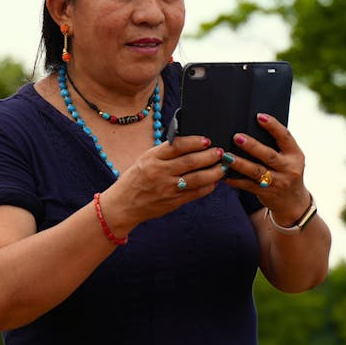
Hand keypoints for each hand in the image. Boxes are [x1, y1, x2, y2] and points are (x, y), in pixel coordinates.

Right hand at [101, 135, 225, 233]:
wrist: (124, 204)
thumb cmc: (135, 179)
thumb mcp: (145, 160)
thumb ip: (164, 153)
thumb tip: (188, 144)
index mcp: (152, 158)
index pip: (177, 146)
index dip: (194, 142)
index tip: (206, 140)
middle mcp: (160, 172)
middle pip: (190, 161)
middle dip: (209, 156)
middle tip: (220, 152)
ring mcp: (168, 188)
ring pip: (197, 178)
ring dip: (213, 172)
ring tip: (222, 167)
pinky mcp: (173, 202)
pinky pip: (195, 193)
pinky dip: (207, 187)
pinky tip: (213, 181)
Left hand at [222, 113, 310, 222]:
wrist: (293, 202)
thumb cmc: (285, 170)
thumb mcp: (288, 157)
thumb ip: (275, 144)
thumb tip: (250, 124)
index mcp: (295, 155)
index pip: (285, 137)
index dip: (273, 126)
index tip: (259, 116)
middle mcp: (289, 169)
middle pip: (269, 156)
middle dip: (252, 146)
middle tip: (236, 137)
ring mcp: (278, 183)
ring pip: (256, 171)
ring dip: (240, 163)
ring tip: (226, 156)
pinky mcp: (266, 193)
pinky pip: (248, 185)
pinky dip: (235, 180)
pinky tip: (224, 174)